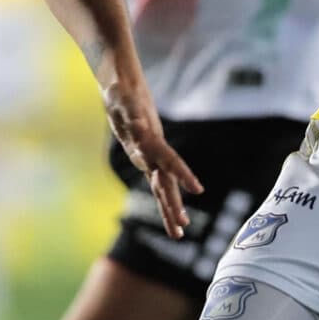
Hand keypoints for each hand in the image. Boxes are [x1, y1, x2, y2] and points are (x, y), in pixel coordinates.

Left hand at [104, 76, 201, 237]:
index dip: (182, 174)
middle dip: (173, 205)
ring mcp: (149, 155)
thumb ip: (129, 111)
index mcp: (151, 139)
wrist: (123, 86)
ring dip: (169, 210)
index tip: (198, 189)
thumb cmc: (120, 90)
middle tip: (181, 229)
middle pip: (165, 181)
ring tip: (179, 233)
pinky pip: (154, 183)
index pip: (169, 159)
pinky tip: (171, 216)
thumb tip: (138, 125)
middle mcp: (153, 150)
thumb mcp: (120, 98)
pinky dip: (161, 199)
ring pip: (161, 187)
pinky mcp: (143, 157)